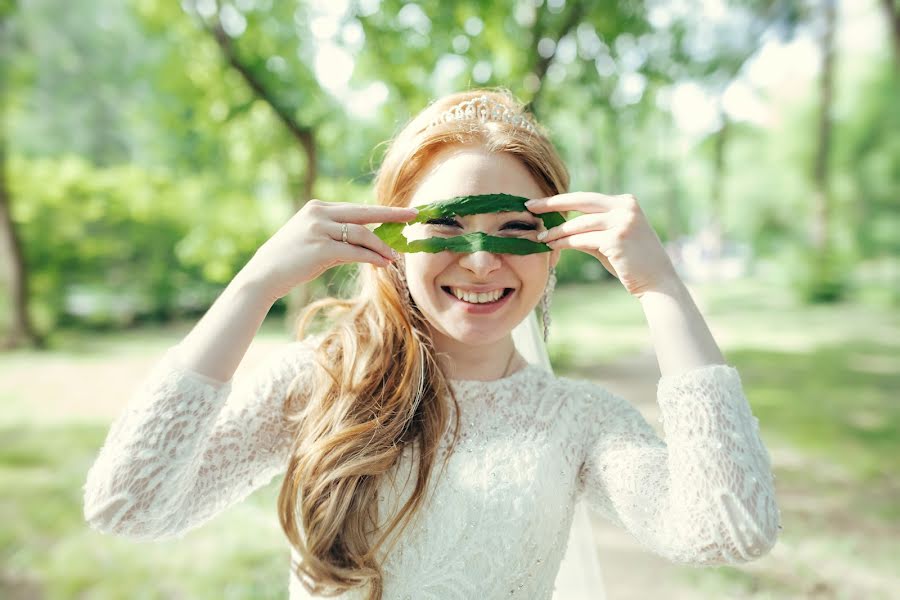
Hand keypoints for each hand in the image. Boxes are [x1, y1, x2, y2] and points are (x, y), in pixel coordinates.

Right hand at [242, 200, 417, 301]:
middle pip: (364, 212)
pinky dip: (371, 257)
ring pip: (361, 234)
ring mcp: (318, 229)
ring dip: (381, 247)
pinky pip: (354, 251)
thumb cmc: (289, 262)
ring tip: (394, 257)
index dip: (381, 211)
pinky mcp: (320, 248)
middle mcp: (318, 213)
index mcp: (317, 208)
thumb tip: (366, 241)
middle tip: (414, 216)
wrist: (263, 276)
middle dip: (392, 214)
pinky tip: (383, 264)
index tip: (403, 212)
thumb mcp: (312, 240)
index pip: (356, 208)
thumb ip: (335, 235)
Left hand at [525, 192, 678, 298]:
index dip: (561, 200)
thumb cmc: (632, 263)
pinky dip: (564, 242)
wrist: (657, 282)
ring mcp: (622, 222)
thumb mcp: (612, 240)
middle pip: (581, 201)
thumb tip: (559, 229)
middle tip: (529, 206)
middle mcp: (625, 207)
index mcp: (625, 202)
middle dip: (552, 203)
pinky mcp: (617, 240)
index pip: (587, 198)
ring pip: (579, 223)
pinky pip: (582, 239)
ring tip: (539, 237)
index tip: (539, 202)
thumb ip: (590, 230)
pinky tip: (551, 246)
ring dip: (556, 231)